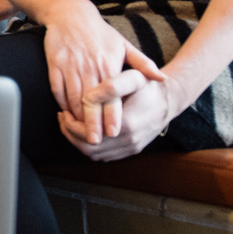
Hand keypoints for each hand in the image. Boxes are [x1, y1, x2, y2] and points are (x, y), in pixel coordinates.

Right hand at [42, 0, 164, 140]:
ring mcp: (70, 65)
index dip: (111, 115)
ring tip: (82, 131)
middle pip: (90, 101)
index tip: (114, 132)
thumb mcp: (124, 45)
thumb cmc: (99, 33)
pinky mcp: (55, 64)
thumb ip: (143, 64)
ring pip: (72, 97)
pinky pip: (57, 88)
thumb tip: (162, 78)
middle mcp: (89, 66)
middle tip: (95, 141)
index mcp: (108, 64)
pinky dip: (61, 103)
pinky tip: (67, 113)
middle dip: (92, 122)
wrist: (70, 14)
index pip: (111, 95)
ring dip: (76, 116)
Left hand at [59, 70, 173, 159]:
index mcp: (126, 124)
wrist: (169, 100)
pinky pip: (106, 156)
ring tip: (70, 124)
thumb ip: (112, 86)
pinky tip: (85, 132)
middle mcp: (129, 141)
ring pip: (96, 155)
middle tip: (63, 119)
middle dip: (71, 135)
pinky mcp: (132, 150)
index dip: (71, 125)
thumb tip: (89, 97)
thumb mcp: (133, 78)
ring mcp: (131, 148)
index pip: (88, 135)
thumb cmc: (148, 87)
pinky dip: (91, 147)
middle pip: (89, 149)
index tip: (64, 112)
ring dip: (79, 142)